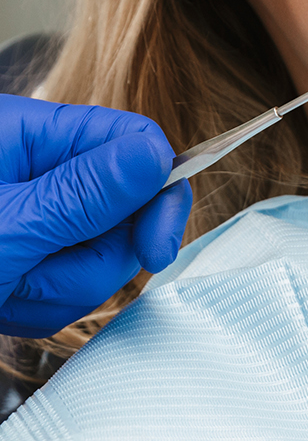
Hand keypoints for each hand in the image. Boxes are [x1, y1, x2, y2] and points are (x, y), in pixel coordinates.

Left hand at [0, 93, 190, 335]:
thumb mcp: (5, 225)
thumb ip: (82, 193)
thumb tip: (157, 156)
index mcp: (31, 134)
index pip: (133, 142)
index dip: (159, 196)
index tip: (155, 251)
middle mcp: (38, 169)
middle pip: (124, 212)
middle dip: (89, 260)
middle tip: (29, 274)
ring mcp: (35, 214)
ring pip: (98, 259)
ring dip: (55, 289)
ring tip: (5, 290)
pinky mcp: (27, 254)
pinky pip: (67, 287)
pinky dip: (37, 306)